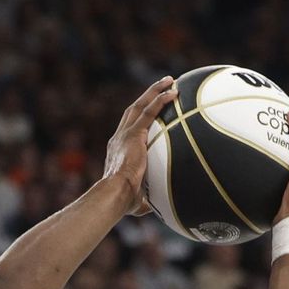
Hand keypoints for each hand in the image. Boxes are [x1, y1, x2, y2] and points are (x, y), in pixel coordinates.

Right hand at [103, 76, 177, 214]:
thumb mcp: (135, 199)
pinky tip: (173, 92)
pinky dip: (161, 100)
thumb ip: (144, 199)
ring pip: (140, 105)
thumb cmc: (123, 200)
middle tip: (162, 86)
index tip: (150, 109)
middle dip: (147, 96)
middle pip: (133, 110)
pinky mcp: (134, 134)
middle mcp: (119, 137)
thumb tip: (153, 207)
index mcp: (117, 150)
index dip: (138, 117)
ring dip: (154, 91)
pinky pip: (150, 111)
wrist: (115, 194)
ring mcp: (126, 134)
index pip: (128, 128)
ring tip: (169, 81)